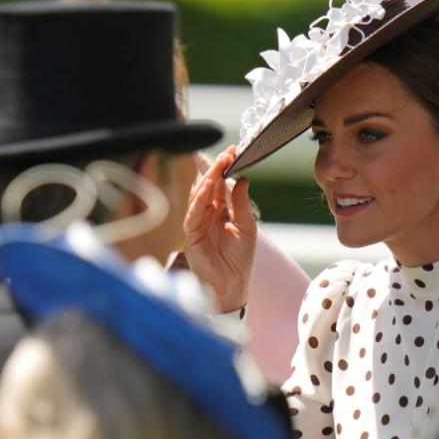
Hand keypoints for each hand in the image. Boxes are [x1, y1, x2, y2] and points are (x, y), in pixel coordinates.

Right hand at [183, 146, 256, 312]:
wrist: (232, 285)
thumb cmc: (240, 260)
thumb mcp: (247, 228)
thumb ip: (242, 204)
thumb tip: (243, 179)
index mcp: (222, 211)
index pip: (221, 185)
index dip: (225, 169)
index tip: (233, 152)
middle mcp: (208, 214)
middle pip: (209, 186)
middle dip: (217, 169)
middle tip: (226, 154)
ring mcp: (198, 223)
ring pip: (199, 196)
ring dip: (208, 180)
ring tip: (218, 166)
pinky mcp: (191, 234)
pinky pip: (192, 214)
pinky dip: (197, 201)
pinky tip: (205, 190)